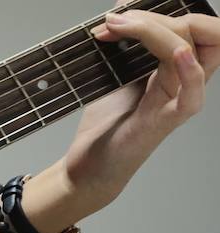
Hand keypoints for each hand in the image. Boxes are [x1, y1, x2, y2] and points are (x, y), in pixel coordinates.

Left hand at [61, 3, 219, 214]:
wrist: (87, 165)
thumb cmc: (105, 124)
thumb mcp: (113, 74)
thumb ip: (124, 45)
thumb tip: (121, 9)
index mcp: (176, 68)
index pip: (195, 27)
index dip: (163, 13)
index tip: (119, 14)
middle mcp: (183, 81)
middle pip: (198, 32)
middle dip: (155, 17)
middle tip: (114, 22)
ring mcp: (177, 100)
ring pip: (189, 51)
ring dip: (152, 31)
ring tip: (115, 29)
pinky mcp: (165, 121)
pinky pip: (192, 95)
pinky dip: (189, 71)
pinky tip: (178, 54)